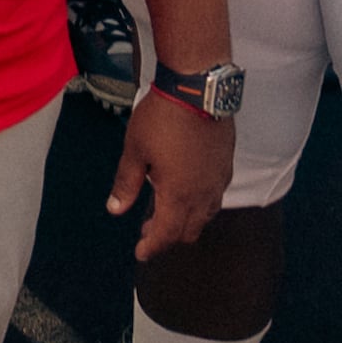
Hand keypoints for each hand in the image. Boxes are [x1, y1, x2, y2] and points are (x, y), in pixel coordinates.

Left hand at [107, 88, 232, 258]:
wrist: (197, 89)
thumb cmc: (164, 117)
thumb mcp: (135, 151)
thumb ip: (126, 184)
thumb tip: (116, 209)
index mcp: (178, 195)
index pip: (165, 235)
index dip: (151, 248)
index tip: (141, 253)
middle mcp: (203, 194)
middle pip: (188, 232)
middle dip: (167, 237)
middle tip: (148, 230)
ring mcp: (217, 180)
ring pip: (205, 217)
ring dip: (186, 222)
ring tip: (166, 211)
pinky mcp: (225, 165)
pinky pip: (215, 197)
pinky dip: (200, 204)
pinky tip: (187, 191)